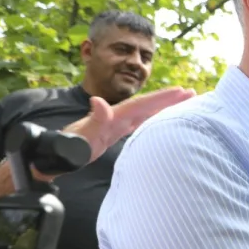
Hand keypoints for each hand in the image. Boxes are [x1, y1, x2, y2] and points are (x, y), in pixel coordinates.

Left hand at [45, 87, 194, 177]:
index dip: (162, 97)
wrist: (56, 157)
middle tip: (193, 93)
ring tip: (184, 104)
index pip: (142, 103)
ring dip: (164, 108)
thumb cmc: (69, 148)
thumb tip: (99, 101)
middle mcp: (117, 116)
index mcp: (114, 114)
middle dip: (169, 99)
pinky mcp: (115, 133)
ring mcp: (117, 124)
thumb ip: (93, 119)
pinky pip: (140, 123)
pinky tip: (162, 121)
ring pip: (146, 113)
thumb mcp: (82, 135)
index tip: (182, 91)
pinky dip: (153, 119)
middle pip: (148, 105)